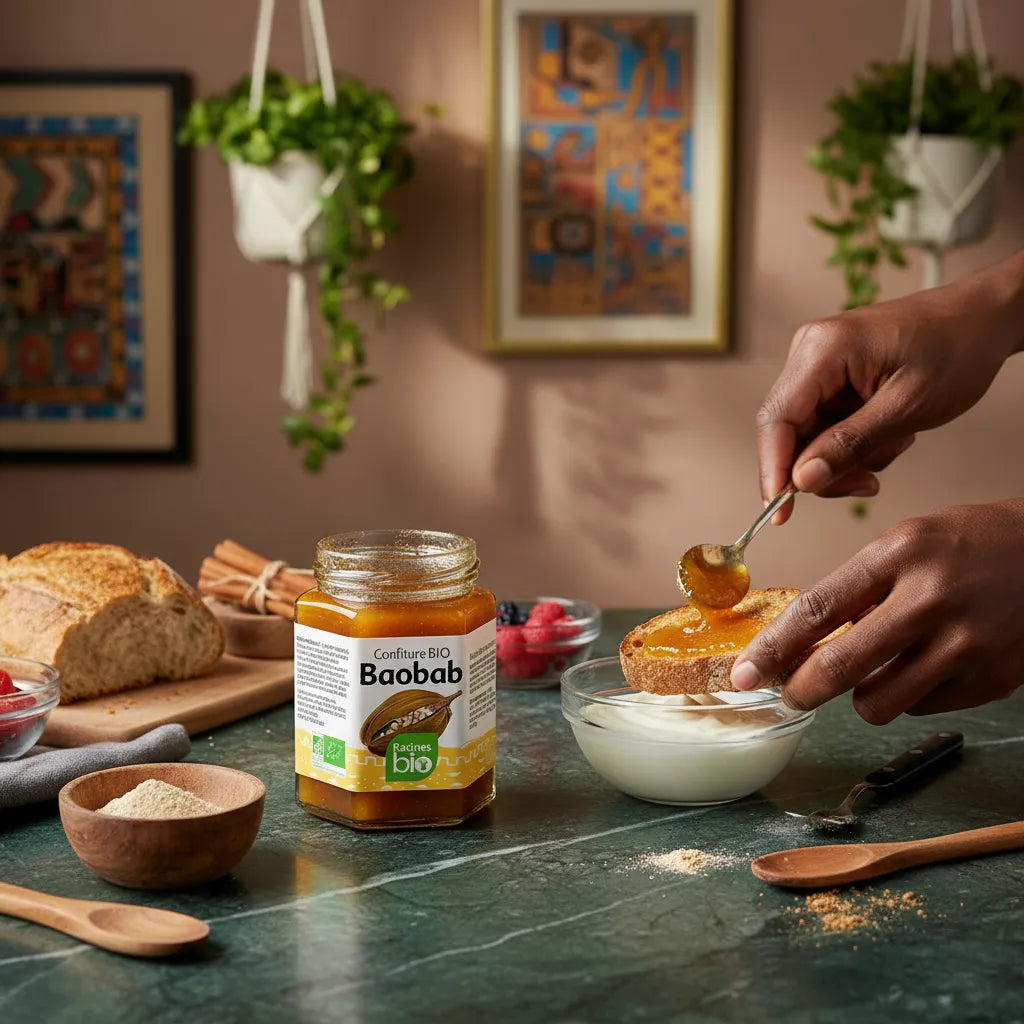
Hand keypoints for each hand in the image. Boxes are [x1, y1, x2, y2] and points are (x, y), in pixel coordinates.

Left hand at [730, 500, 1023, 721]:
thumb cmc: (970, 545)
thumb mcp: (907, 543)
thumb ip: (857, 589)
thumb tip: (801, 644)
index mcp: (899, 554)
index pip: (817, 610)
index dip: (773, 649)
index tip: (745, 674)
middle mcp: (931, 599)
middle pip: (841, 667)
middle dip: (802, 691)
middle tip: (789, 695)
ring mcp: (966, 644)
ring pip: (879, 702)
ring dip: (862, 695)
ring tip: (876, 668)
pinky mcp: (992, 679)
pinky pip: (922, 708)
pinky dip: (911, 695)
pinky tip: (925, 665)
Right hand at [758, 253, 1023, 523]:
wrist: (981, 319)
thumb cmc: (956, 349)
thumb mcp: (907, 407)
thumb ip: (849, 445)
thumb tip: (802, 480)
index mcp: (823, 349)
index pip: (777, 419)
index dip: (773, 468)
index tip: (780, 511)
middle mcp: (809, 352)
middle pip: (788, 431)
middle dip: (822, 467)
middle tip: (865, 484)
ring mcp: (818, 363)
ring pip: (807, 434)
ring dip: (845, 456)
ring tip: (894, 444)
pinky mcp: (830, 375)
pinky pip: (825, 424)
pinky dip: (853, 442)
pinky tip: (889, 433)